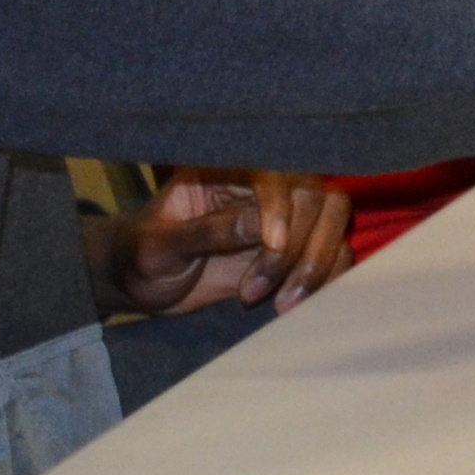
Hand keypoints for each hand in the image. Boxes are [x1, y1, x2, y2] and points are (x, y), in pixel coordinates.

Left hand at [101, 168, 349, 314]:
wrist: (142, 286)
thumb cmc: (140, 257)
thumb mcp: (158, 246)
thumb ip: (204, 231)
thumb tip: (257, 226)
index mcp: (225, 170)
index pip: (273, 172)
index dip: (280, 205)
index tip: (271, 245)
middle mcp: (261, 187)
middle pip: (316, 196)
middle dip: (299, 246)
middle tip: (261, 289)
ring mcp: (283, 218)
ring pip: (334, 222)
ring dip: (318, 265)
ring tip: (283, 305)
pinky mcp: (294, 251)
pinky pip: (333, 254)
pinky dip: (326, 279)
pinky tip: (293, 305)